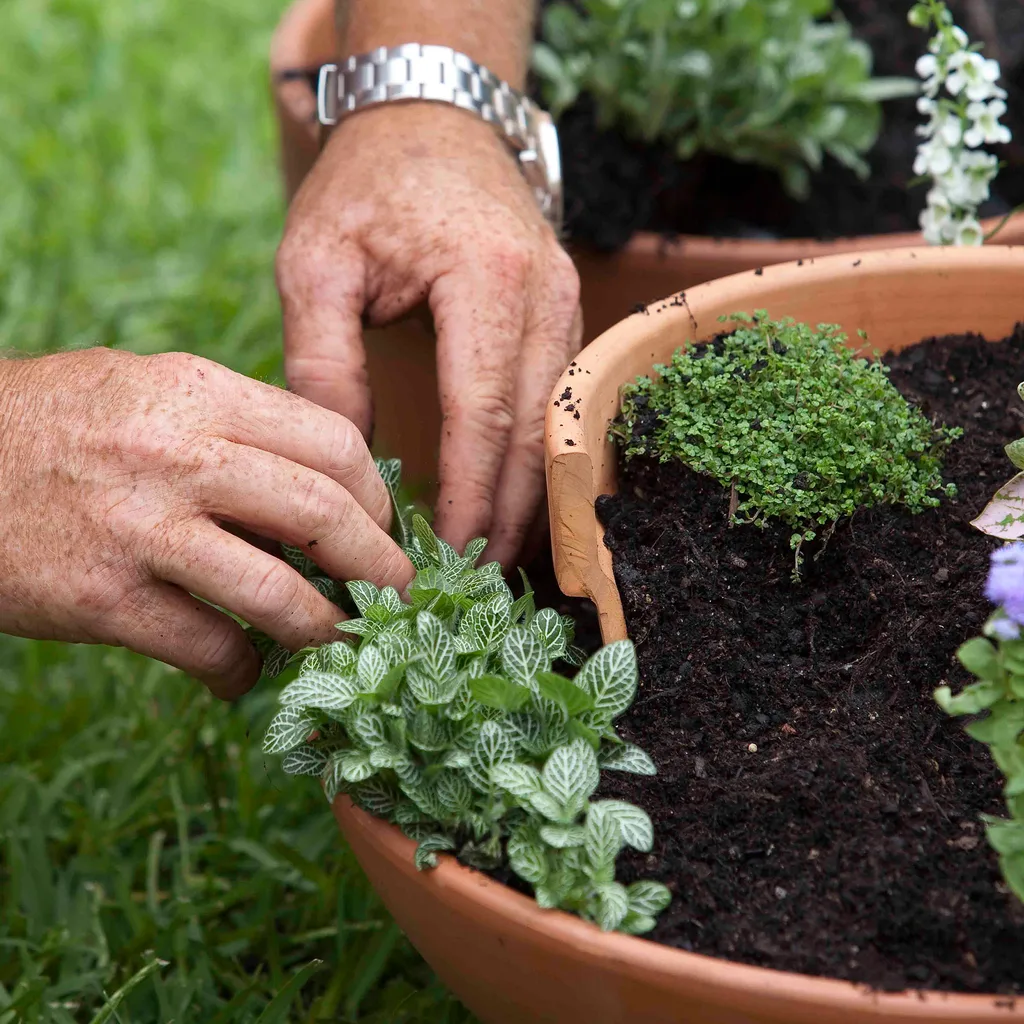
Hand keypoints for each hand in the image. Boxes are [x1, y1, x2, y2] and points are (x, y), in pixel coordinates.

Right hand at [0, 348, 413, 698]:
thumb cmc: (59, 424)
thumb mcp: (152, 389)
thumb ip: (237, 427)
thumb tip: (324, 487)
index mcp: (201, 393)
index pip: (335, 442)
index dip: (378, 494)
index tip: (382, 526)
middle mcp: (179, 455)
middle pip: (325, 515)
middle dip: (379, 567)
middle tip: (396, 595)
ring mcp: (141, 529)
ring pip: (279, 594)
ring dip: (326, 630)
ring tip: (339, 641)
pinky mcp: (103, 599)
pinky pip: (208, 648)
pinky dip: (240, 671)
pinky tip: (241, 673)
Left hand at [276, 103, 581, 566]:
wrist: (434, 119)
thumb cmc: (368, 187)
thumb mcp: (315, 261)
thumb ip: (323, 361)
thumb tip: (345, 461)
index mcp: (486, 279)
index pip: (486, 416)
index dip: (471, 497)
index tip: (447, 557)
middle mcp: (547, 295)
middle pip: (539, 435)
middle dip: (511, 516)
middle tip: (479, 582)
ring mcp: (568, 304)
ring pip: (561, 427)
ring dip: (532, 497)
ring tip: (498, 557)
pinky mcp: (568, 313)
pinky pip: (563, 404)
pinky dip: (540, 460)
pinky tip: (516, 500)